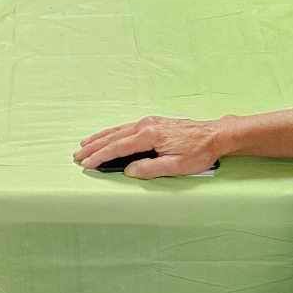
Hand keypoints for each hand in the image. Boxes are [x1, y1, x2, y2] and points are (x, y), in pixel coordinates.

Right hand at [74, 114, 227, 177]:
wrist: (215, 135)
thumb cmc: (199, 152)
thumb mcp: (177, 166)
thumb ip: (151, 169)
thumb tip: (128, 170)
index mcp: (150, 135)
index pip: (118, 147)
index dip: (100, 156)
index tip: (86, 164)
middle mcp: (146, 125)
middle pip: (113, 137)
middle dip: (94, 147)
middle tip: (77, 156)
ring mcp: (149, 122)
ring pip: (118, 130)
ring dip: (100, 138)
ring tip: (84, 145)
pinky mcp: (153, 122)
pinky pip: (126, 127)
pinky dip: (112, 133)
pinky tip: (107, 136)